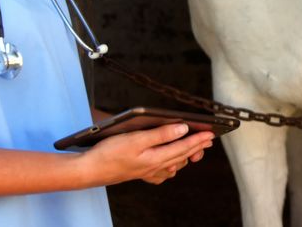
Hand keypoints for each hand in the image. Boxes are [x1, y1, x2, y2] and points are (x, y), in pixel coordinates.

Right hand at [80, 123, 213, 185]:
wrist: (89, 170)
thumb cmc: (109, 154)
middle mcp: (154, 167)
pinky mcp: (139, 172)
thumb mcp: (136, 139)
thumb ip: (161, 134)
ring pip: (172, 164)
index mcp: (156, 157)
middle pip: (181, 155)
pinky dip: (169, 167)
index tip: (211, 133)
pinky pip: (160, 172)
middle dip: (196, 147)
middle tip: (209, 139)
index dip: (198, 139)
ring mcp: (147, 171)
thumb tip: (182, 129)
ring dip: (185, 155)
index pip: (183, 147)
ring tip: (195, 148)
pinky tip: (170, 165)